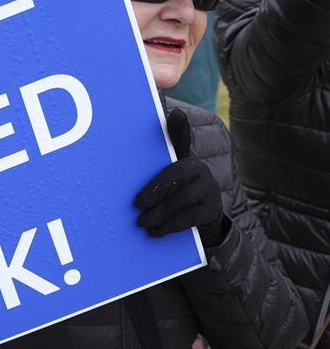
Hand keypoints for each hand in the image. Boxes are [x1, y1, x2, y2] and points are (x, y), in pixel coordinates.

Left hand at [135, 109, 225, 245]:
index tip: (174, 116)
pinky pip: (192, 217)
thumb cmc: (171, 194)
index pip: (180, 142)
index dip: (179, 128)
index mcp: (185, 159)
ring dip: (161, 212)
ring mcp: (210, 190)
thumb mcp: (161, 177)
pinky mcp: (212, 210)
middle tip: (137, 206)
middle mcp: (201, 171)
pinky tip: (158, 232)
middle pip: (177, 175)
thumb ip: (151, 160)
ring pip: (184, 198)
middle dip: (156, 191)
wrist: (200, 220)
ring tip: (144, 223)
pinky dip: (172, 225)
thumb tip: (134, 139)